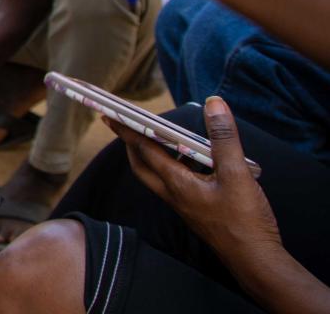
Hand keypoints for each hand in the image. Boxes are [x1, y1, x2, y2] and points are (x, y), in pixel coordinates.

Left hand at [106, 98, 281, 265]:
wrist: (255, 260)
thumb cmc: (245, 221)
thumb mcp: (237, 174)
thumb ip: (224, 138)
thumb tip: (214, 104)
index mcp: (177, 184)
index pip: (144, 150)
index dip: (127, 130)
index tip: (109, 114)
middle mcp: (174, 194)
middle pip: (142, 165)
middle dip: (131, 144)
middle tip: (125, 124)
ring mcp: (184, 204)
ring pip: (159, 175)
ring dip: (154, 154)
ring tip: (159, 134)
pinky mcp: (196, 210)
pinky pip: (177, 182)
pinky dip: (177, 165)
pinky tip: (194, 158)